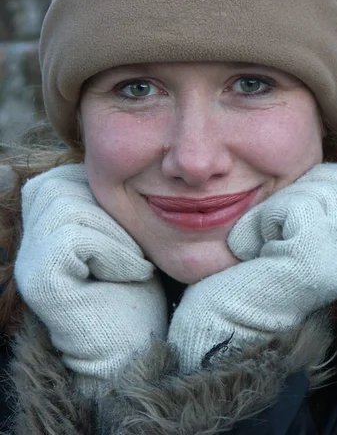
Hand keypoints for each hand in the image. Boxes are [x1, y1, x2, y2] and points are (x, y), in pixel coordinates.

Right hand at [15, 164, 167, 393]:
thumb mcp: (117, 231)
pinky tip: (129, 276)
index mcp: (44, 225)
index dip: (103, 197)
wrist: (136, 346)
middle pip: (62, 184)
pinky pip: (75, 237)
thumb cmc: (134, 287)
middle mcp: (28, 240)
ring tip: (131, 264)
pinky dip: (114, 252)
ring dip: (116, 235)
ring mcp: (29, 261)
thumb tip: (103, 163)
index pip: (65, 175)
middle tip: (131, 249)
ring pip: (70, 207)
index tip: (127, 236)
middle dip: (108, 213)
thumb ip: (100, 201)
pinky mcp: (40, 280)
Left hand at [168, 163, 336, 371]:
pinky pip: (296, 207)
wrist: (222, 322)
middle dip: (302, 188)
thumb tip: (315, 164)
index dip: (318, 183)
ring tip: (261, 240)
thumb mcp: (289, 230)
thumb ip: (313, 202)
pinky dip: (265, 218)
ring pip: (318, 188)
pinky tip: (251, 248)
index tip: (286, 215)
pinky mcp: (314, 261)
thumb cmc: (248, 270)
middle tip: (274, 224)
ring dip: (278, 205)